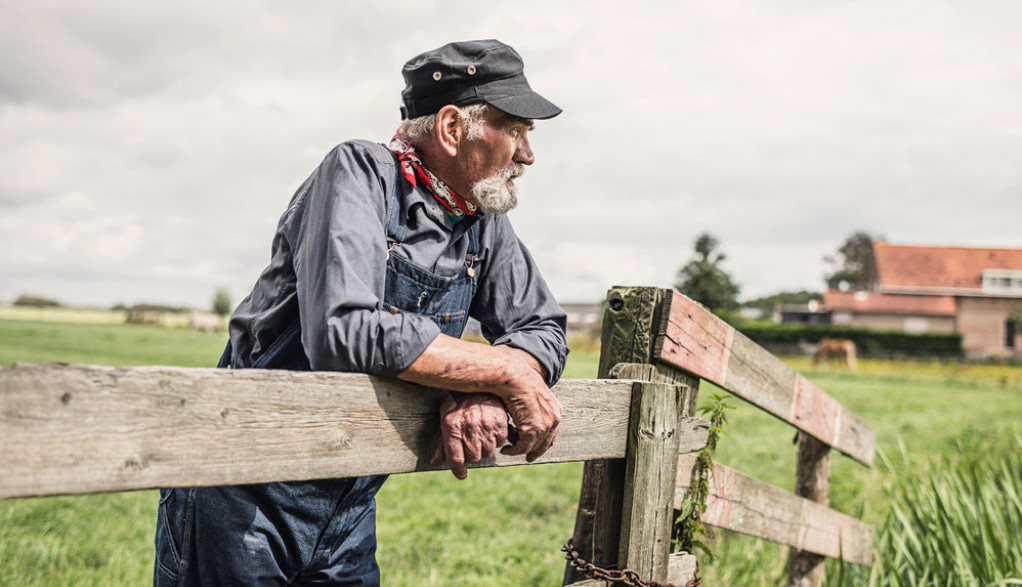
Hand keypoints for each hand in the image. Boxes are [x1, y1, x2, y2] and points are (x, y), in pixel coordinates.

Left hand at [432, 392, 509, 479]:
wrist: (478, 384)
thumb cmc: (458, 403)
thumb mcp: (445, 419)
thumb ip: (441, 443)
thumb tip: (435, 462)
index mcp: (452, 427)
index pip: (455, 458)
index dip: (458, 470)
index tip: (461, 474)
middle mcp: (469, 427)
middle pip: (473, 458)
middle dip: (471, 455)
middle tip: (471, 444)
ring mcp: (486, 425)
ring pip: (488, 452)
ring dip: (484, 448)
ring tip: (481, 435)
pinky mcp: (500, 422)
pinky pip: (500, 442)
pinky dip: (496, 440)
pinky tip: (490, 430)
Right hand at [496, 347, 562, 462]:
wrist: (515, 377)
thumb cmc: (518, 382)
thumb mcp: (530, 394)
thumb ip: (531, 405)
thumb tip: (525, 411)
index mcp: (555, 408)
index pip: (553, 431)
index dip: (544, 441)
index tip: (536, 447)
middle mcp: (554, 418)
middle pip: (547, 442)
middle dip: (537, 451)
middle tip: (529, 457)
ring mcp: (546, 425)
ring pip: (534, 446)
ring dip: (521, 450)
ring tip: (510, 450)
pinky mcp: (534, 430)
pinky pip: (523, 447)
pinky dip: (514, 450)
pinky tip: (506, 450)